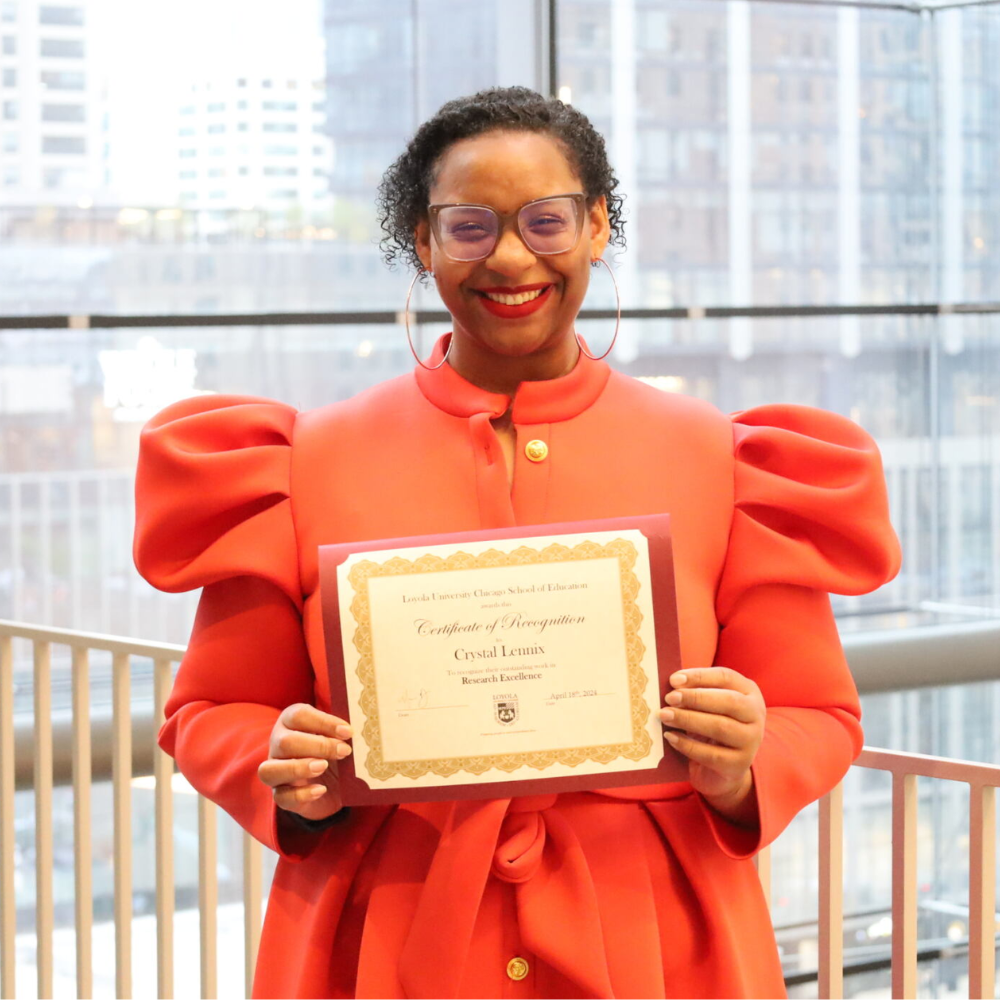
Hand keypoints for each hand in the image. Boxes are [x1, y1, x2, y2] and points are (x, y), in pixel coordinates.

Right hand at [257, 703, 352, 820]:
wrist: (331, 784)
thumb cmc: (333, 750)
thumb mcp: (339, 737)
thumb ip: (344, 730)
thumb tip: (363, 725)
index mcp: (291, 722)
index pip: (299, 715)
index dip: (324, 722)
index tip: (348, 731)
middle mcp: (278, 744)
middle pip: (285, 742)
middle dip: (317, 746)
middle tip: (344, 751)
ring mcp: (275, 771)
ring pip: (270, 770)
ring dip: (298, 768)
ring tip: (323, 767)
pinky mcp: (280, 795)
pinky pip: (281, 797)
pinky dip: (302, 794)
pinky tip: (321, 789)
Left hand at [658, 667, 764, 824]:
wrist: (723, 768)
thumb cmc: (711, 726)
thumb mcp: (707, 706)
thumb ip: (693, 693)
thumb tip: (671, 687)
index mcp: (748, 692)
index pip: (726, 678)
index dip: (699, 676)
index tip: (673, 680)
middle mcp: (755, 715)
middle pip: (729, 701)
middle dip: (695, 698)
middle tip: (669, 698)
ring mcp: (751, 741)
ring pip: (720, 727)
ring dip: (688, 719)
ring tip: (665, 716)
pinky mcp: (739, 764)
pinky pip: (711, 754)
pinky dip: (688, 745)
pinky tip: (671, 737)